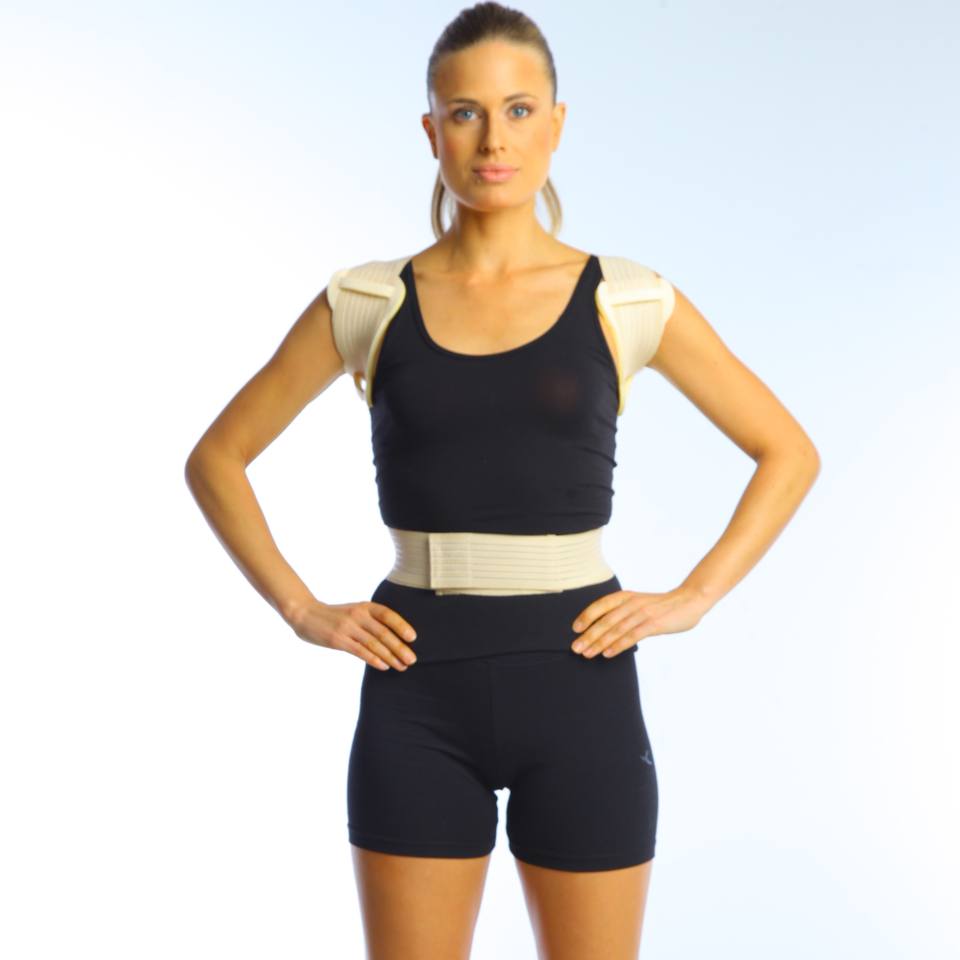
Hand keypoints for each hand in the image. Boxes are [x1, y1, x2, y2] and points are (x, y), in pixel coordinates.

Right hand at [288, 599, 418, 670]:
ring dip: (390, 656)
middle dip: (399, 647)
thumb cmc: (335, 615)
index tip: (413, 638)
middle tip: (412, 660)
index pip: (388, 615)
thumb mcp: (355, 611)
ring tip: (402, 666)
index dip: (401, 626)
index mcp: (365, 606)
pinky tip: (384, 666)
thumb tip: (395, 637)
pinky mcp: (338, 640)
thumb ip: (371, 620)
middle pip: (383, 633)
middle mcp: (358, 615)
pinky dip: (374, 659)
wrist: (306, 614)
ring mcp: (348, 627)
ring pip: (374, 644)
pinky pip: (360, 651)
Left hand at [570, 586, 710, 658]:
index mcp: (626, 596)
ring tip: (587, 653)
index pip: (601, 605)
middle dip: (588, 635)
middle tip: (576, 648)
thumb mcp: (639, 602)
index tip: (575, 629)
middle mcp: (631, 603)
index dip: (586, 616)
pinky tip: (608, 654)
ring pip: (615, 630)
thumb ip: (624, 611)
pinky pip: (631, 636)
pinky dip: (618, 645)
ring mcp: (642, 613)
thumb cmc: (662, 605)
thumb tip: (604, 628)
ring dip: (599, 643)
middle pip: (605, 621)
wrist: (689, 600)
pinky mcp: (653, 624)